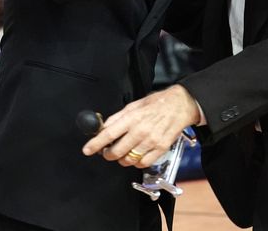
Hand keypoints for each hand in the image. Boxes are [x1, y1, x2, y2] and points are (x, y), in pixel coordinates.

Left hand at [82, 85, 200, 168]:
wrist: (180, 105)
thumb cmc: (156, 104)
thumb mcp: (133, 105)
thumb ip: (117, 118)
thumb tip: (103, 128)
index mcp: (132, 118)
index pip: (109, 134)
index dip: (95, 144)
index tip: (87, 150)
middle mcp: (141, 131)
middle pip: (117, 151)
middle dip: (108, 154)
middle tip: (107, 151)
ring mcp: (152, 141)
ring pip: (129, 160)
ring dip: (121, 159)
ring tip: (123, 152)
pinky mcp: (161, 148)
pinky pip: (143, 163)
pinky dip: (136, 162)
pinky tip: (136, 155)